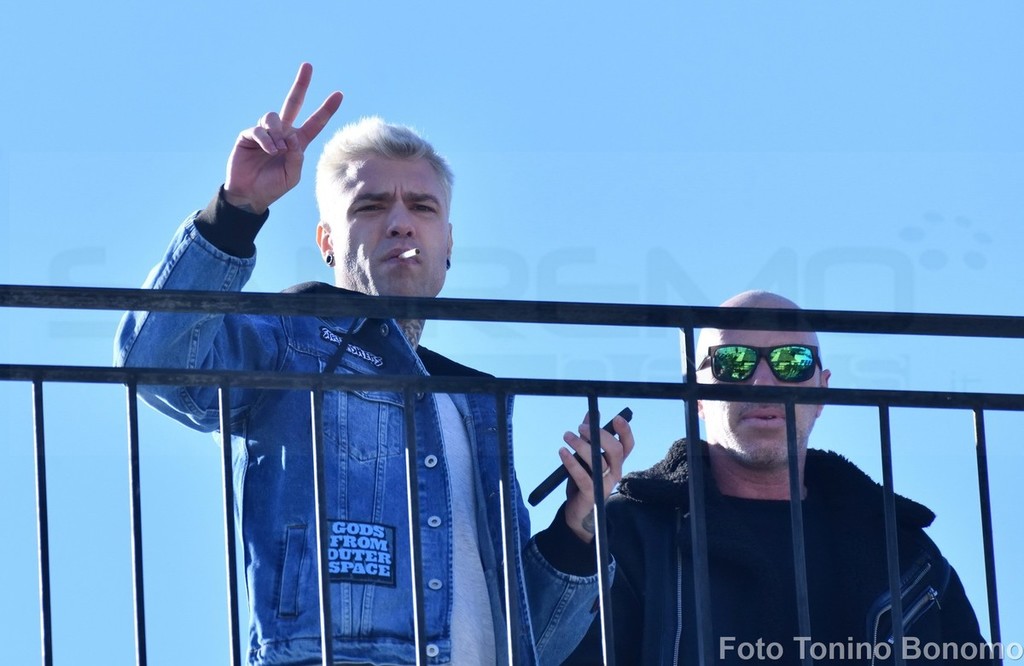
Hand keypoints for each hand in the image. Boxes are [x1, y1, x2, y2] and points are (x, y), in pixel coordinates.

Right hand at [223, 63, 342, 213]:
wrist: (250, 194)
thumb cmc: (273, 187)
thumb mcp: (292, 175)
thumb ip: (297, 157)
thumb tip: (293, 136)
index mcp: (297, 143)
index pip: (315, 122)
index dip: (326, 109)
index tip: (339, 94)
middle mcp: (283, 133)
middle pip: (293, 102)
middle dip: (301, 84)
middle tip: (308, 65)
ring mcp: (265, 132)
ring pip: (274, 117)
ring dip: (278, 133)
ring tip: (277, 150)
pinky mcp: (249, 135)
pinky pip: (260, 129)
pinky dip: (267, 139)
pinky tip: (269, 150)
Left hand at [560, 412, 634, 542]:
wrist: (578, 511)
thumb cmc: (584, 480)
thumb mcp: (586, 457)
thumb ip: (589, 437)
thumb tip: (589, 416)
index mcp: (616, 463)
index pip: (627, 445)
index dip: (625, 431)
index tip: (616, 418)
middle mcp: (615, 473)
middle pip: (616, 451)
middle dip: (599, 435)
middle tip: (581, 427)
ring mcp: (605, 484)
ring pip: (598, 461)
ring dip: (581, 445)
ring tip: (567, 435)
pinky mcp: (592, 494)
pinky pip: (583, 476)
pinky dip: (571, 463)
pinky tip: (562, 452)